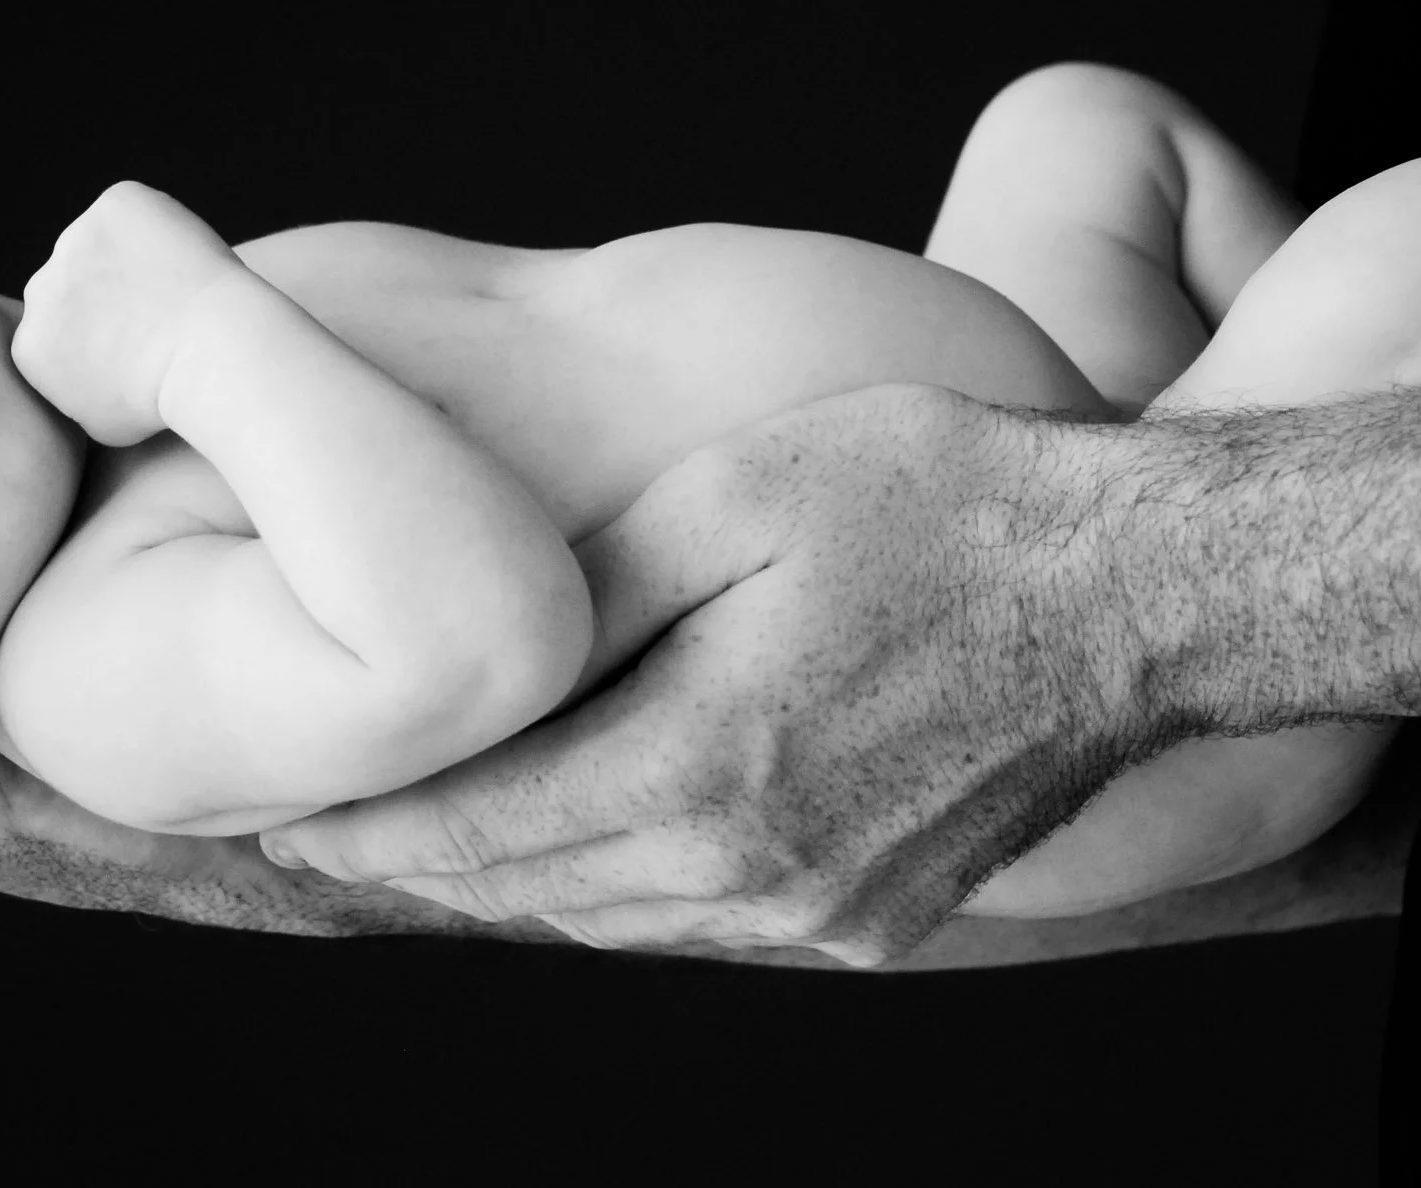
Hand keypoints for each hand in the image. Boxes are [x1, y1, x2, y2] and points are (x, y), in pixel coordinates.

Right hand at [13, 180, 249, 444]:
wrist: (209, 357)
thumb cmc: (166, 403)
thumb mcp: (100, 426)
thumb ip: (73, 394)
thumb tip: (81, 376)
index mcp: (29, 346)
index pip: (53, 330)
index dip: (93, 335)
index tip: (131, 345)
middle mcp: (39, 288)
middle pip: (69, 283)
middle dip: (103, 294)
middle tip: (155, 313)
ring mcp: (76, 239)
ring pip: (98, 243)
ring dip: (127, 257)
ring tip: (173, 286)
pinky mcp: (115, 204)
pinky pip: (130, 208)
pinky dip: (154, 222)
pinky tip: (181, 254)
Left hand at [257, 383, 1145, 966]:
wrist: (1134, 588)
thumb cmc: (937, 502)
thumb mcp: (736, 495)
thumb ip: (590, 593)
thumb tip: (476, 650)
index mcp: (706, 766)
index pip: (480, 832)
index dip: (369, 833)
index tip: (286, 823)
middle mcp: (756, 872)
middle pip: (532, 892)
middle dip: (416, 866)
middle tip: (320, 837)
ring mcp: (822, 916)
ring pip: (610, 922)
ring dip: (511, 887)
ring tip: (423, 845)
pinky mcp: (872, 925)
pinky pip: (697, 926)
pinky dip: (614, 895)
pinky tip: (575, 849)